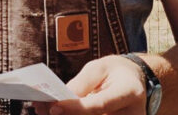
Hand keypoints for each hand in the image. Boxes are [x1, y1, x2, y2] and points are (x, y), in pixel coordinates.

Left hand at [32, 55, 146, 114]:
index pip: (100, 105)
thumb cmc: (114, 72)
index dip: (76, 108)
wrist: (136, 82)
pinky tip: (58, 112)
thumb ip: (82, 84)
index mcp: (129, 92)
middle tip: (41, 109)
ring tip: (43, 110)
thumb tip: (63, 99)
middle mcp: (132, 114)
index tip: (54, 107)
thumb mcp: (99, 68)